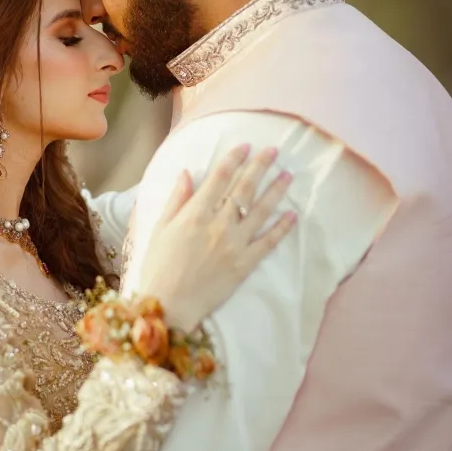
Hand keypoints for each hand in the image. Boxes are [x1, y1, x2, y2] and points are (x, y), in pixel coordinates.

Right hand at [139, 145, 295, 332]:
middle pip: (244, 189)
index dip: (234, 159)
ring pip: (260, 211)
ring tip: (287, 175)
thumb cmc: (159, 265)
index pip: (219, 178)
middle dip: (260, 166)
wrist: (170, 304)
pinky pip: (268, 242)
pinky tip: (292, 215)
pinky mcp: (245, 264)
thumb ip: (176, 199)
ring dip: (276, 190)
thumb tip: (187, 173)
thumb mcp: (160, 228)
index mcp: (195, 214)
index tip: (246, 145)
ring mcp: (235, 244)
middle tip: (274, 150)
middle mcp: (218, 225)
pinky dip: (282, 228)